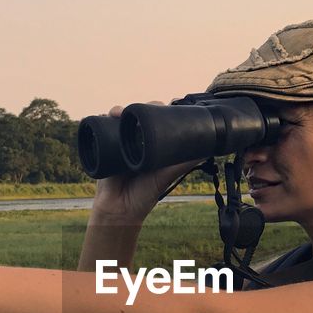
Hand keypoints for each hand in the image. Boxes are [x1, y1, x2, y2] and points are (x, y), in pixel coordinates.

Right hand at [91, 102, 203, 221]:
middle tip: (151, 105)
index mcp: (154, 146)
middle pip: (141, 117)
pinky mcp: (106, 147)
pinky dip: (107, 117)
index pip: (160, 122)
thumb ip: (184, 163)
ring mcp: (122, 143)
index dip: (164, 111)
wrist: (119, 209)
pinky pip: (104, 128)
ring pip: (123, 120)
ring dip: (125, 110)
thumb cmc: (145, 195)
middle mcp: (138, 142)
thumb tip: (208, 150)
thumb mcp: (167, 175)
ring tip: (126, 111)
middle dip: (145, 106)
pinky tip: (113, 114)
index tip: (171, 102)